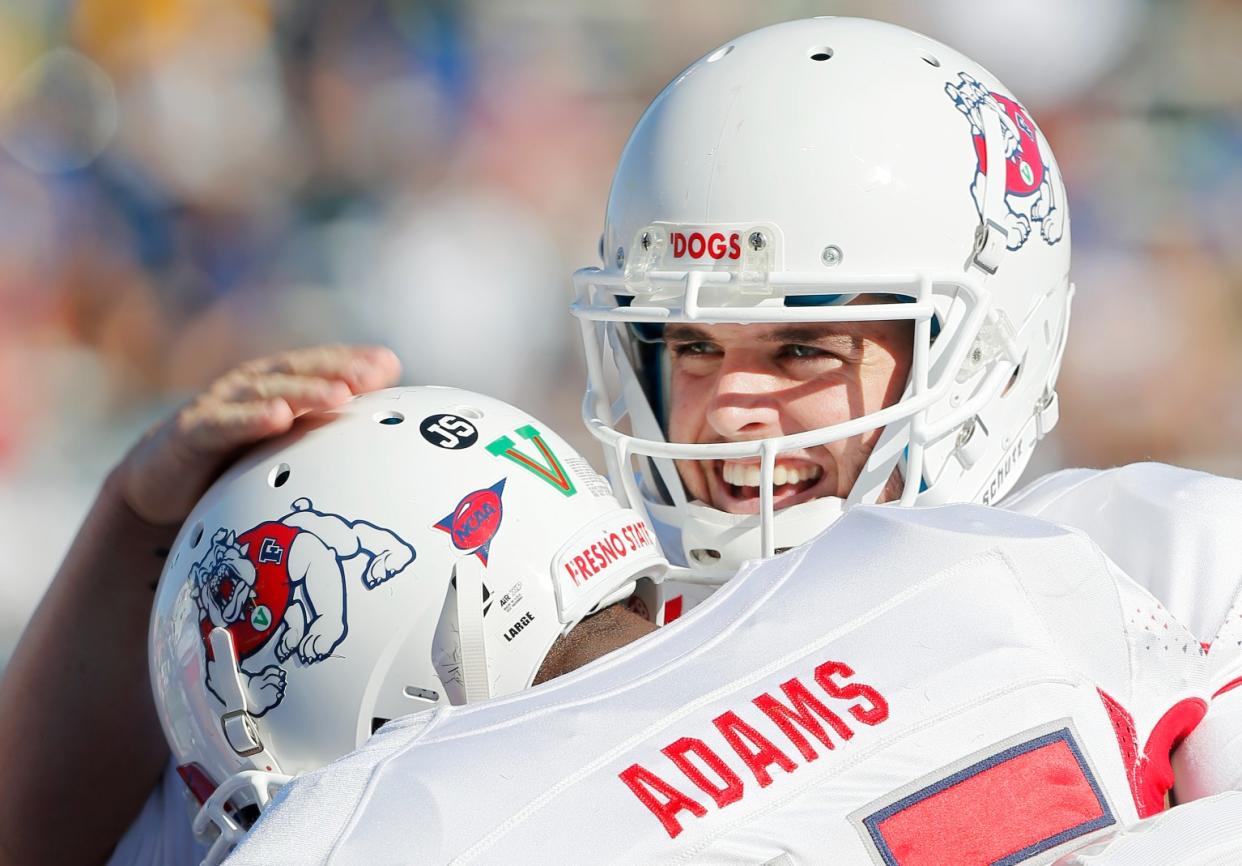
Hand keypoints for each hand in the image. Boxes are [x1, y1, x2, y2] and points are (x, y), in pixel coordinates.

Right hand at [114, 345, 400, 525]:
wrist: (159, 485)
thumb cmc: (230, 462)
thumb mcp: (282, 447)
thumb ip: (323, 432)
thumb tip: (380, 428)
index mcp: (276, 385)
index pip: (321, 365)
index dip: (353, 360)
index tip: (390, 365)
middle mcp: (250, 386)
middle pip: (299, 371)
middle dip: (338, 370)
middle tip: (373, 376)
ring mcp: (220, 405)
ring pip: (267, 392)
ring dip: (305, 391)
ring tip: (339, 395)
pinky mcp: (191, 432)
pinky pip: (224, 423)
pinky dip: (251, 418)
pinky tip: (279, 417)